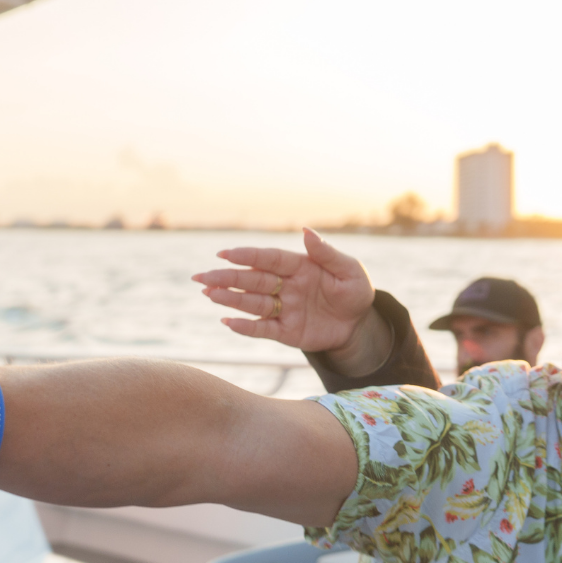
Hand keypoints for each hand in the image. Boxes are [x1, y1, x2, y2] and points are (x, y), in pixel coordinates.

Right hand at [193, 229, 375, 353]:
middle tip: (201, 276)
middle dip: (228, 278)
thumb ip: (327, 253)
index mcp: (299, 266)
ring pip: (253, 303)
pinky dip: (246, 327)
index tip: (224, 254)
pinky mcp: (285, 332)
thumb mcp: (350, 271)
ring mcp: (284, 309)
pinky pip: (263, 329)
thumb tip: (306, 231)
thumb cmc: (354, 291)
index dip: (247, 256)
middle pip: (253, 280)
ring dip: (230, 299)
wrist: (360, 325)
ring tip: (208, 293)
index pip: (268, 259)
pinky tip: (227, 322)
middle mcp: (286, 286)